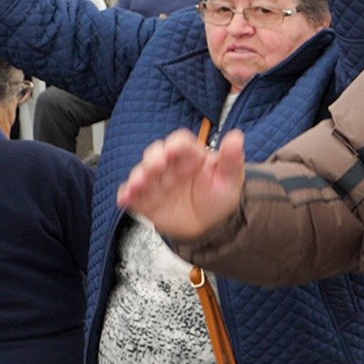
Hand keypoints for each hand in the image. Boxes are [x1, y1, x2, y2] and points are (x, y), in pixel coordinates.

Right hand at [116, 129, 246, 239]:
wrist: (212, 227)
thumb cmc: (221, 198)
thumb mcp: (231, 179)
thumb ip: (231, 159)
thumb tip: (236, 137)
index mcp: (191, 156)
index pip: (180, 143)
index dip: (176, 145)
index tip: (174, 151)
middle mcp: (170, 165)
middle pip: (155, 153)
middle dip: (153, 159)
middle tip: (157, 167)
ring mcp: (156, 182)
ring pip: (141, 172)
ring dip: (138, 176)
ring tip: (140, 184)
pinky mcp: (146, 199)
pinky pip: (131, 194)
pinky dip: (126, 195)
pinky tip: (126, 198)